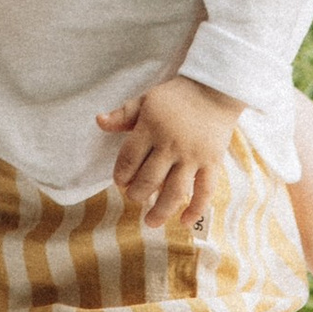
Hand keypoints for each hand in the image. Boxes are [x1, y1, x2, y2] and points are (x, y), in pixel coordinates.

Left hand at [96, 72, 242, 227]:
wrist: (213, 89)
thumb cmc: (175, 97)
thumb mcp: (146, 100)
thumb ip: (123, 114)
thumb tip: (99, 121)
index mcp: (151, 127)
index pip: (129, 159)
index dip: (121, 175)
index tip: (120, 182)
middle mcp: (171, 144)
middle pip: (149, 179)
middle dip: (137, 194)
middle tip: (134, 197)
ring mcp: (193, 155)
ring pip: (175, 191)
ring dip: (161, 211)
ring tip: (151, 222)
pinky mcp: (212, 162)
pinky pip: (205, 191)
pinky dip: (196, 209)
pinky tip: (185, 222)